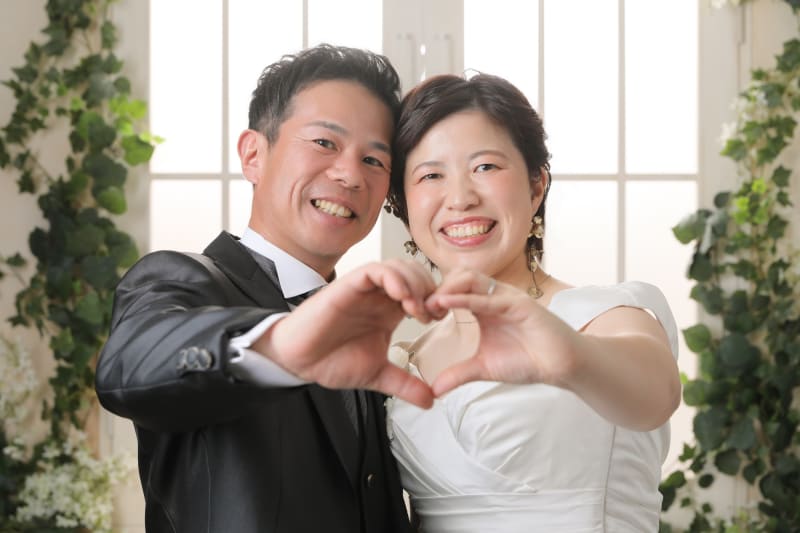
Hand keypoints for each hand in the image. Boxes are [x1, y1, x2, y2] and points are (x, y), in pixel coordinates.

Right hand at [258, 259, 440, 407]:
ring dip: (414, 283)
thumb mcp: (378, 375)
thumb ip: (405, 384)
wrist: (300, 362)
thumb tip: (431, 401)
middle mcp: (379, 296)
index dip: (437, 300)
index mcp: (389, 311)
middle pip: (416, 273)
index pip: (422, 290)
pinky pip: (376, 270)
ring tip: (416, 309)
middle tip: (432, 313)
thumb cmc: (332, 361)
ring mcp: (364, 289)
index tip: (441, 319)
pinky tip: (400, 297)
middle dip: (431, 289)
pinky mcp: (348, 285)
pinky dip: (393, 278)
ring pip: (399, 266)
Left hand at [425, 268, 577, 396]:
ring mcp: (506, 296)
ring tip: (431, 304)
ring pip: (470, 277)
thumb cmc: (527, 360)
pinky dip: (466, 298)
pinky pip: (489, 296)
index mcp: (483, 305)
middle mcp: (493, 295)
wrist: (560, 365)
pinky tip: (447, 303)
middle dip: (436, 288)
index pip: (453, 289)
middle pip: (458, 276)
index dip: (433, 297)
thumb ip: (459, 374)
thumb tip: (434, 390)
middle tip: (419, 307)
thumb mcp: (483, 368)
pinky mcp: (520, 303)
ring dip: (448, 288)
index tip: (416, 313)